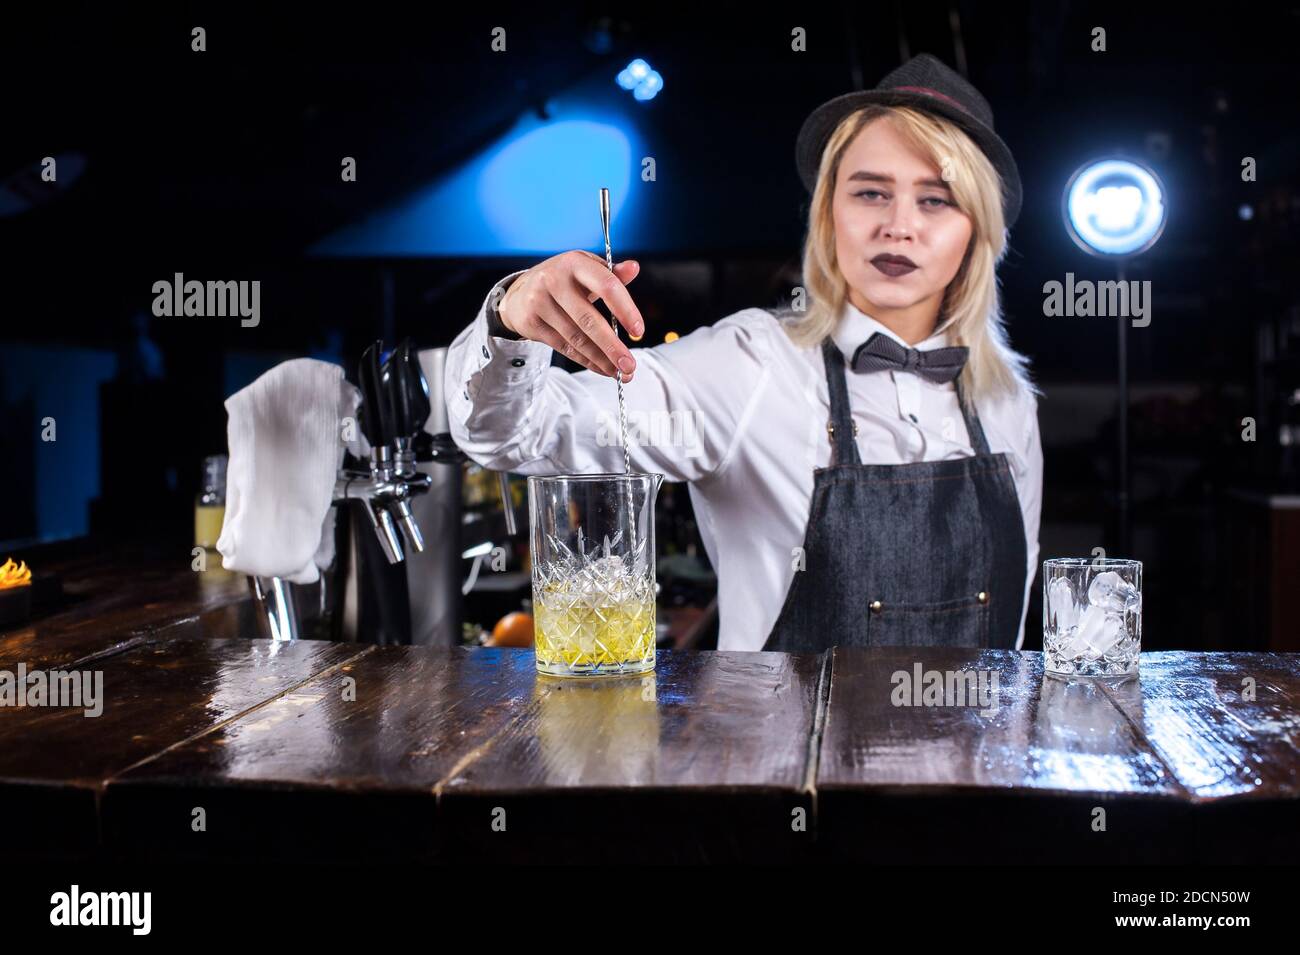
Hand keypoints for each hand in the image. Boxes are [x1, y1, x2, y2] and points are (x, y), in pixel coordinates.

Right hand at [497, 250, 643, 379]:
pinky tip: (601, 367)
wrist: (521, 291)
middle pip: (589, 319)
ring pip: (576, 338)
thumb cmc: (564, 280)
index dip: (625, 309)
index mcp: (575, 263)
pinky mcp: (531, 322)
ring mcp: (539, 301)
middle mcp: (554, 280)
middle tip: (630, 365)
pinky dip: (586, 360)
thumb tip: (634, 268)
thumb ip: (612, 274)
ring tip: (619, 372)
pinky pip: (564, 346)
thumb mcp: (586, 270)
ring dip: (601, 359)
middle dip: (612, 346)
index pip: (606, 286)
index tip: (638, 331)